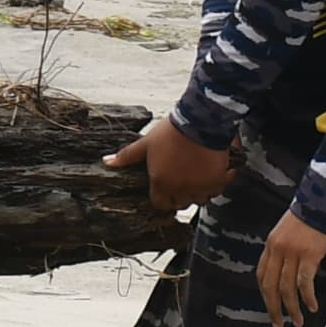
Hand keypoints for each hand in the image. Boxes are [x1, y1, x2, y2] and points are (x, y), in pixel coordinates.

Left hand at [110, 120, 237, 218]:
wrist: (200, 122)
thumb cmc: (171, 132)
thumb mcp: (145, 143)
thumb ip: (127, 156)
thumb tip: (106, 162)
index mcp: (161, 183)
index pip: (160, 204)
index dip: (162, 197)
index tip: (165, 189)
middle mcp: (181, 190)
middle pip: (180, 204)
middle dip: (179, 196)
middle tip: (181, 180)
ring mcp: (201, 187)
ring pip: (200, 199)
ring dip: (198, 192)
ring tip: (197, 176)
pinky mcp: (218, 181)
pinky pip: (218, 190)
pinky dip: (217, 184)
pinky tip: (214, 172)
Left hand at [257, 209, 325, 326]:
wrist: (322, 201)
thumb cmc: (308, 215)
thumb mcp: (287, 231)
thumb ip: (282, 249)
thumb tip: (284, 268)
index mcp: (271, 244)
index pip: (262, 275)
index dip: (265, 294)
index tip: (270, 307)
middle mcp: (278, 250)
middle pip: (271, 286)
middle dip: (273, 308)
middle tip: (277, 323)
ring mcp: (292, 253)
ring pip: (287, 288)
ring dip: (292, 308)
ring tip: (297, 321)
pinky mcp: (309, 255)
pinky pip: (305, 282)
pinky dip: (307, 297)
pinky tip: (312, 307)